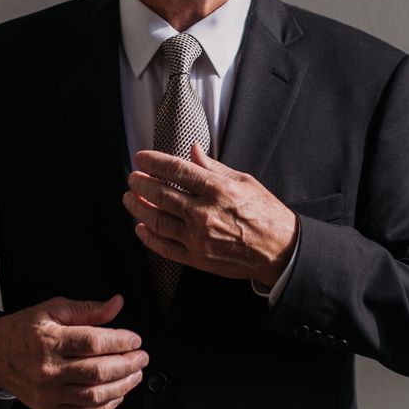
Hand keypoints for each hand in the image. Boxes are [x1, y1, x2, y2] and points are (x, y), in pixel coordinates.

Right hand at [0, 294, 147, 408]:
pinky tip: (118, 394)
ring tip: (136, 374)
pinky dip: (105, 406)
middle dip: (127, 364)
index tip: (135, 339)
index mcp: (50, 340)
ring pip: (93, 395)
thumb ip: (88, 309)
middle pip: (97, 372)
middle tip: (142, 357)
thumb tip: (117, 304)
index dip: (119, 341)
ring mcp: (48, 393)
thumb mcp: (54, 309)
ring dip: (122, 386)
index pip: (92, 343)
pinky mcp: (49, 408)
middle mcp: (49, 369)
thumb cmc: (26, 329)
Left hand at [123, 144, 298, 287]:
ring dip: (137, 208)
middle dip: (140, 183)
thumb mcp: (244, 181)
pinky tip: (140, 227)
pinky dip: (148, 237)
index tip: (141, 158)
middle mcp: (204, 213)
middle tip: (132, 177)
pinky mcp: (197, 258)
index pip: (176, 169)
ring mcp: (198, 238)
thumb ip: (214, 167)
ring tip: (129, 198)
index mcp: (217, 189)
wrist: (280, 250)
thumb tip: (193, 149)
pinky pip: (164, 247)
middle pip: (160, 194)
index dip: (154, 162)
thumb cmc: (265, 213)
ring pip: (156, 220)